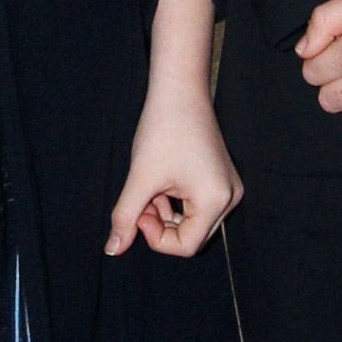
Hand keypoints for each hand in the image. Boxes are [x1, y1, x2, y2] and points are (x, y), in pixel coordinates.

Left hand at [111, 0, 244, 249]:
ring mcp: (226, 187)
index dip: (156, 238)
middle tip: (141, 200)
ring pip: (191, 221)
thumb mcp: (140, 178)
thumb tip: (112, 251)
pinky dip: (173, 202)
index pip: (187, 246)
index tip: (138, 211)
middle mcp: (230, 198)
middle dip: (160, 225)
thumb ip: (125, 217)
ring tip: (147, 188)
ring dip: (164, 213)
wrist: (179, 90)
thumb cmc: (163, 130)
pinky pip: (195, 205)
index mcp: (216, 201)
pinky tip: (157, 183)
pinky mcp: (219, 178)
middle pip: (191, 235)